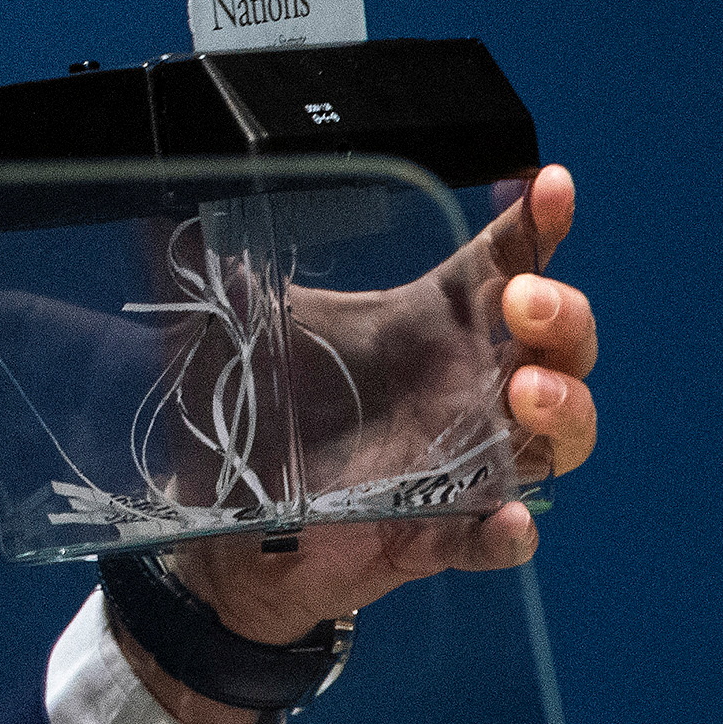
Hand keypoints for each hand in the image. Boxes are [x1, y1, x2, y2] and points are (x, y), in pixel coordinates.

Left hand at [123, 165, 596, 723]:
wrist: (217, 524)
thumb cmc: (250, 411)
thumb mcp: (232, 326)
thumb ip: (212, 266)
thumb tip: (158, 202)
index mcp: (425, 323)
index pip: (504, 260)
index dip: (539, 221)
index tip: (550, 184)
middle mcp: (461, 387)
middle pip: (559, 345)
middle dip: (565, 315)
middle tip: (524, 300)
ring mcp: (462, 463)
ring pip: (557, 437)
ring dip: (562, 410)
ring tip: (522, 392)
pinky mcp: (439, 533)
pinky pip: (497, 539)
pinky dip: (508, 531)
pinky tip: (501, 519)